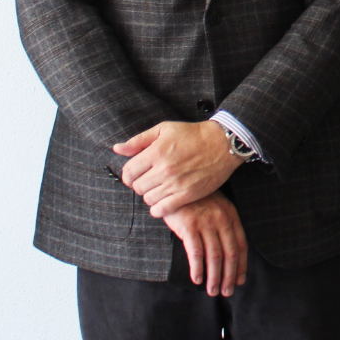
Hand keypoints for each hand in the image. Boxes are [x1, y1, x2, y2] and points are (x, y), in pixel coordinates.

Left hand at [116, 120, 242, 216]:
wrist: (222, 144)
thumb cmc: (192, 134)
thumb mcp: (164, 129)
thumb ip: (138, 140)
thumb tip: (117, 149)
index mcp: (156, 152)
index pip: (129, 172)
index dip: (128, 174)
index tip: (135, 174)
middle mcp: (164, 169)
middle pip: (137, 187)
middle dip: (140, 184)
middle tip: (149, 180)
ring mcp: (175, 184)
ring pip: (148, 199)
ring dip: (150, 195)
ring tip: (158, 189)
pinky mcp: (187, 195)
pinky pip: (162, 209)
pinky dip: (158, 209)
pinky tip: (162, 202)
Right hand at [163, 190, 246, 295]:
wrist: (175, 183)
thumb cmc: (195, 199)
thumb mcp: (215, 207)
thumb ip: (222, 225)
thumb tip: (226, 253)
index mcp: (231, 215)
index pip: (241, 245)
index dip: (241, 266)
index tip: (239, 281)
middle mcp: (221, 219)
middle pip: (229, 253)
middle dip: (229, 276)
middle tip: (226, 292)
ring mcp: (205, 222)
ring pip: (214, 256)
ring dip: (214, 277)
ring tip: (212, 291)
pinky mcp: (189, 226)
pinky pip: (196, 252)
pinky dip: (197, 268)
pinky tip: (197, 279)